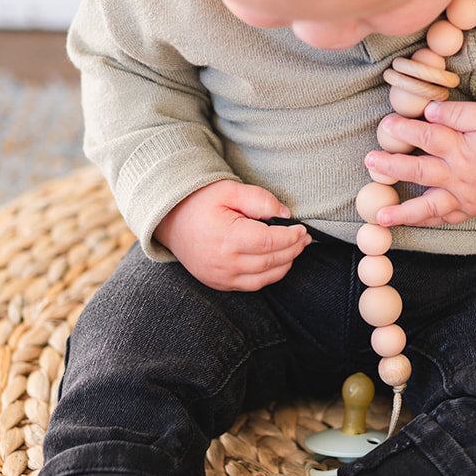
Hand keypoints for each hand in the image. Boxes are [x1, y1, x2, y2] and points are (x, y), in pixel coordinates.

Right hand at [153, 180, 308, 290]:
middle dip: (293, 250)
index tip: (302, 229)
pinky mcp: (219, 283)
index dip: (291, 237)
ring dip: (285, 264)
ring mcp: (220, 277)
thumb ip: (259, 200)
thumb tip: (285, 215)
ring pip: (264, 278)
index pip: (270, 243)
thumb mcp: (229, 190)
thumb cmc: (200, 202)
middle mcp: (224, 263)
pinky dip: (269, 275)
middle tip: (304, 238)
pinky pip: (252, 285)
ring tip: (294, 249)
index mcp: (226, 238)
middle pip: (271, 262)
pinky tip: (277, 261)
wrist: (170, 220)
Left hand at [365, 100, 475, 226]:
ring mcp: (465, 198)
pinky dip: (428, 221)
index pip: (427, 138)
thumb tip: (428, 111)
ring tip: (380, 218)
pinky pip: (446, 218)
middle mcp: (460, 177)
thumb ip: (458, 113)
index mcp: (463, 150)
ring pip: (429, 206)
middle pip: (419, 173)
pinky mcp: (472, 209)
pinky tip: (411, 222)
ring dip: (403, 212)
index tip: (386, 124)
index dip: (404, 130)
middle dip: (391, 167)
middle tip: (369, 162)